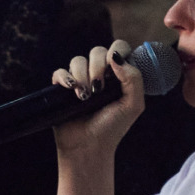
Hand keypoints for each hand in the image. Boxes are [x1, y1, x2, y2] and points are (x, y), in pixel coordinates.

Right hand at [50, 41, 145, 157]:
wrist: (89, 146)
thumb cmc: (113, 128)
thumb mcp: (133, 105)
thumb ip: (134, 78)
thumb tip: (116, 57)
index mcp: (118, 75)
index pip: (118, 48)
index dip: (116, 51)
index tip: (114, 68)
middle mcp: (99, 74)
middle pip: (97, 51)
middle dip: (98, 67)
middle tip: (99, 88)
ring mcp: (80, 80)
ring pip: (78, 60)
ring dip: (82, 76)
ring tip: (84, 97)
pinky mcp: (63, 88)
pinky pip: (60, 72)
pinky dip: (64, 78)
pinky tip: (71, 90)